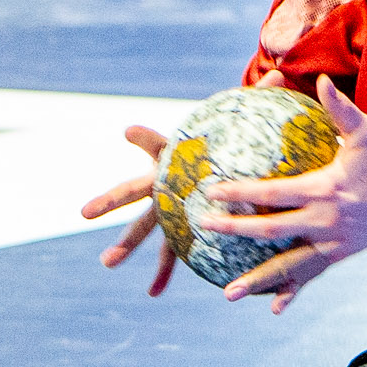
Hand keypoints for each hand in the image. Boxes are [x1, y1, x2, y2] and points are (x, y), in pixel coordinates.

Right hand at [78, 70, 297, 297]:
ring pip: (142, 228)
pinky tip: (155, 293)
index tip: (129, 130)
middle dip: (109, 200)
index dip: (144, 137)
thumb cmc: (226, 143)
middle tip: (84, 212)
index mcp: (173, 156)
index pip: (156, 144)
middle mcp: (162, 183)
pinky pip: (170, 254)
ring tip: (108, 262)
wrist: (217, 164)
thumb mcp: (243, 126)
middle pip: (132, 190)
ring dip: (125, 245)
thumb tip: (282, 74)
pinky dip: (164, 273)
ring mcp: (166, 209)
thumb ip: (259, 101)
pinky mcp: (179, 230)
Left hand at [197, 76, 366, 314]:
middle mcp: (324, 221)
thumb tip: (322, 80)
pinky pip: (309, 276)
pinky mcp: (337, 257)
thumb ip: (341, 109)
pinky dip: (291, 291)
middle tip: (203, 227)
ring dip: (257, 280)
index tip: (213, 191)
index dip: (242, 192)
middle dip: (234, 230)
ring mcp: (330, 244)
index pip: (274, 192)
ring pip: (287, 265)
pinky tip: (273, 307)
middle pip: (271, 230)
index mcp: (324, 190)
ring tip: (228, 293)